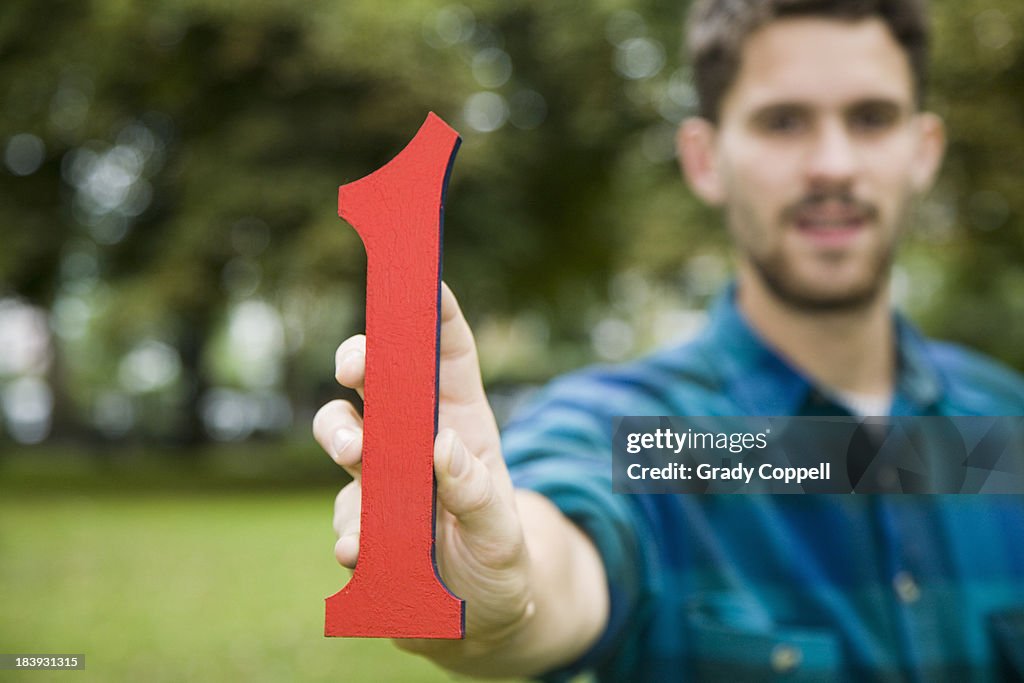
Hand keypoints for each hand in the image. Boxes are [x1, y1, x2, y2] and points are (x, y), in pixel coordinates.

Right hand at [313, 283, 534, 653]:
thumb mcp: (504, 534)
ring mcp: (382, 479)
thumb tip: (441, 448)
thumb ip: (479, 495)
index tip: (423, 279)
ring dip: (340, 435)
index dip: (435, 312)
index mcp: (462, 422)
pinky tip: (361, 550)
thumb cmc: (499, 560)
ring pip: (343, 432)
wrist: (473, 620)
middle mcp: (415, 440)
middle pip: (379, 378)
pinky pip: (341, 515)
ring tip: (356, 457)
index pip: (448, 354)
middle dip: (362, 359)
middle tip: (357, 369)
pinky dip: (347, 529)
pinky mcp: (359, 524)